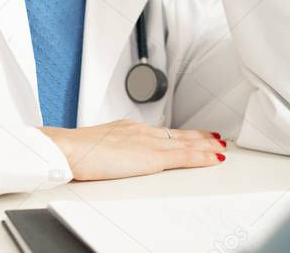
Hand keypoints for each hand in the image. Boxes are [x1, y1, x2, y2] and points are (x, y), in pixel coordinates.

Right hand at [38, 119, 225, 180]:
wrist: (68, 150)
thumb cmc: (74, 152)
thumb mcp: (96, 148)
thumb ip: (109, 150)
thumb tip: (110, 156)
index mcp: (127, 129)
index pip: (160, 132)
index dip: (179, 134)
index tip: (192, 135)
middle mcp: (141, 132)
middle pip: (177, 134)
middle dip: (198, 137)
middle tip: (216, 138)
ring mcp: (148, 143)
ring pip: (185, 143)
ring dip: (205, 145)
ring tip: (221, 147)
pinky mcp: (152, 157)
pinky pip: (184, 156)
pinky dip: (202, 157)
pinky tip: (214, 158)